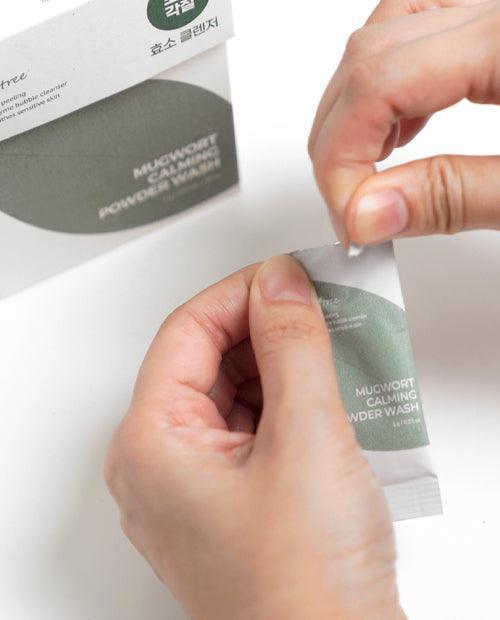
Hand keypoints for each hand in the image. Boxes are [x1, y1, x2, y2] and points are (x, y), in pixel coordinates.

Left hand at [105, 256, 404, 619]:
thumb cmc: (304, 588)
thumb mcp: (305, 438)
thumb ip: (291, 346)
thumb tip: (280, 286)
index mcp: (152, 443)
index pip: (187, 330)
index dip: (241, 293)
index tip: (288, 276)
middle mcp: (163, 464)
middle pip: (209, 360)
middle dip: (267, 329)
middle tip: (318, 308)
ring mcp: (198, 485)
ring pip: (236, 392)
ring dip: (285, 365)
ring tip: (333, 347)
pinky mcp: (235, 499)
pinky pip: (255, 426)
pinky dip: (291, 402)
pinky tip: (330, 392)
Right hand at [309, 0, 499, 245]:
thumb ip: (456, 196)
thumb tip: (369, 213)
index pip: (379, 83)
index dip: (341, 157)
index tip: (348, 217)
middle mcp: (493, 10)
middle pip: (368, 56)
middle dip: (338, 144)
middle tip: (350, 209)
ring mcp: (489, 11)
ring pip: (382, 36)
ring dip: (355, 112)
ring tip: (363, 174)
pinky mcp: (489, 27)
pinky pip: (416, 34)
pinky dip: (387, 88)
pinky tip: (397, 132)